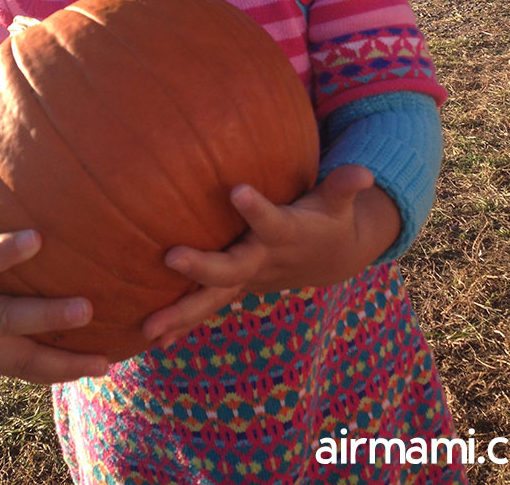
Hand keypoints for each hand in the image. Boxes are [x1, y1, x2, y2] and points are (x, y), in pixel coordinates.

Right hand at [0, 184, 108, 383]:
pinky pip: (27, 371)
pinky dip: (62, 371)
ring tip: (105, 360)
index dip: (1, 253)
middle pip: (3, 321)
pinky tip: (102, 365)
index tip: (37, 237)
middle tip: (87, 309)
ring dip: (63, 363)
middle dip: (44, 317)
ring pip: (20, 362)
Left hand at [143, 165, 398, 348]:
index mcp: (285, 235)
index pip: (271, 221)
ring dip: (181, 313)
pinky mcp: (233, 288)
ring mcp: (246, 279)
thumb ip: (342, 186)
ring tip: (148, 327)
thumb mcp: (336, 202)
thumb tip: (364, 172)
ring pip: (211, 299)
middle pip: (231, 268)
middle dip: (202, 266)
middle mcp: (262, 261)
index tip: (238, 189)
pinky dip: (179, 324)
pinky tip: (146, 338)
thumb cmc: (326, 218)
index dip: (257, 209)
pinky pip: (204, 308)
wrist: (328, 259)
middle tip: (171, 255)